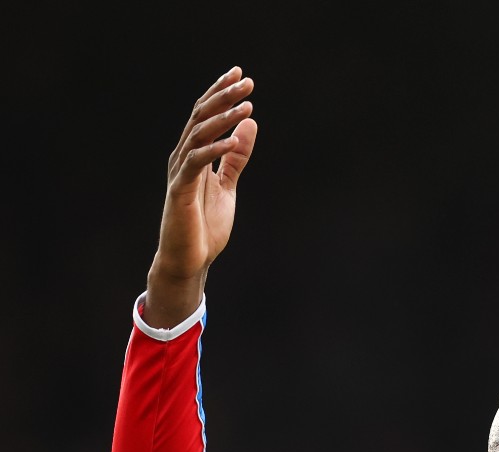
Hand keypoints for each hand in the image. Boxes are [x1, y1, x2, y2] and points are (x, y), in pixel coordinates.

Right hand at [144, 67, 256, 327]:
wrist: (189, 260)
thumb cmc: (205, 226)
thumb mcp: (227, 186)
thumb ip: (235, 157)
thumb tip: (249, 124)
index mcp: (194, 154)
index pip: (206, 115)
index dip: (221, 92)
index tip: (241, 74)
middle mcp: (183, 157)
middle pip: (201, 116)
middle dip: (224, 96)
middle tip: (247, 80)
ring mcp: (180, 172)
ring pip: (199, 135)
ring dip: (223, 118)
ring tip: (246, 105)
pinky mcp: (179, 190)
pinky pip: (196, 163)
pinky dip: (214, 149)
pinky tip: (232, 139)